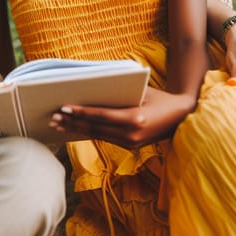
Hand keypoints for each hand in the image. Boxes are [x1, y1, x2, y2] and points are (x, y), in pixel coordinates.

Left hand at [49, 87, 194, 148]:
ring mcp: (131, 143)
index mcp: (135, 119)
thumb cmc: (160, 98)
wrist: (182, 118)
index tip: (64, 108)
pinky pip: (105, 139)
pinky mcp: (130, 147)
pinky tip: (76, 130)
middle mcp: (131, 134)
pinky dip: (89, 133)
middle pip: (96, 128)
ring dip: (77, 129)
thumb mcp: (141, 91)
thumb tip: (94, 88)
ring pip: (98, 135)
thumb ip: (120, 94)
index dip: (81, 112)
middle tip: (54, 118)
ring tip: (59, 125)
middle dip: (73, 122)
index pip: (101, 116)